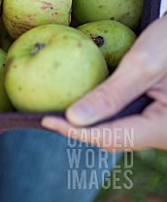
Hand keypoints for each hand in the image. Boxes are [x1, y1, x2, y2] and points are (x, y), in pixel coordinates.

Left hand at [41, 16, 166, 150]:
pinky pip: (124, 116)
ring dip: (90, 119)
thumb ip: (110, 95)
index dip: (74, 131)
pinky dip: (102, 109)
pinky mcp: (153, 110)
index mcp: (162, 128)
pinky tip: (84, 98)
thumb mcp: (142, 64)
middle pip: (113, 136)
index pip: (110, 136)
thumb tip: (73, 119)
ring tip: (60, 109)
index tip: (45, 120)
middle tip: (48, 115)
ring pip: (117, 127)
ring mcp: (157, 122)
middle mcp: (161, 132)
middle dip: (81, 128)